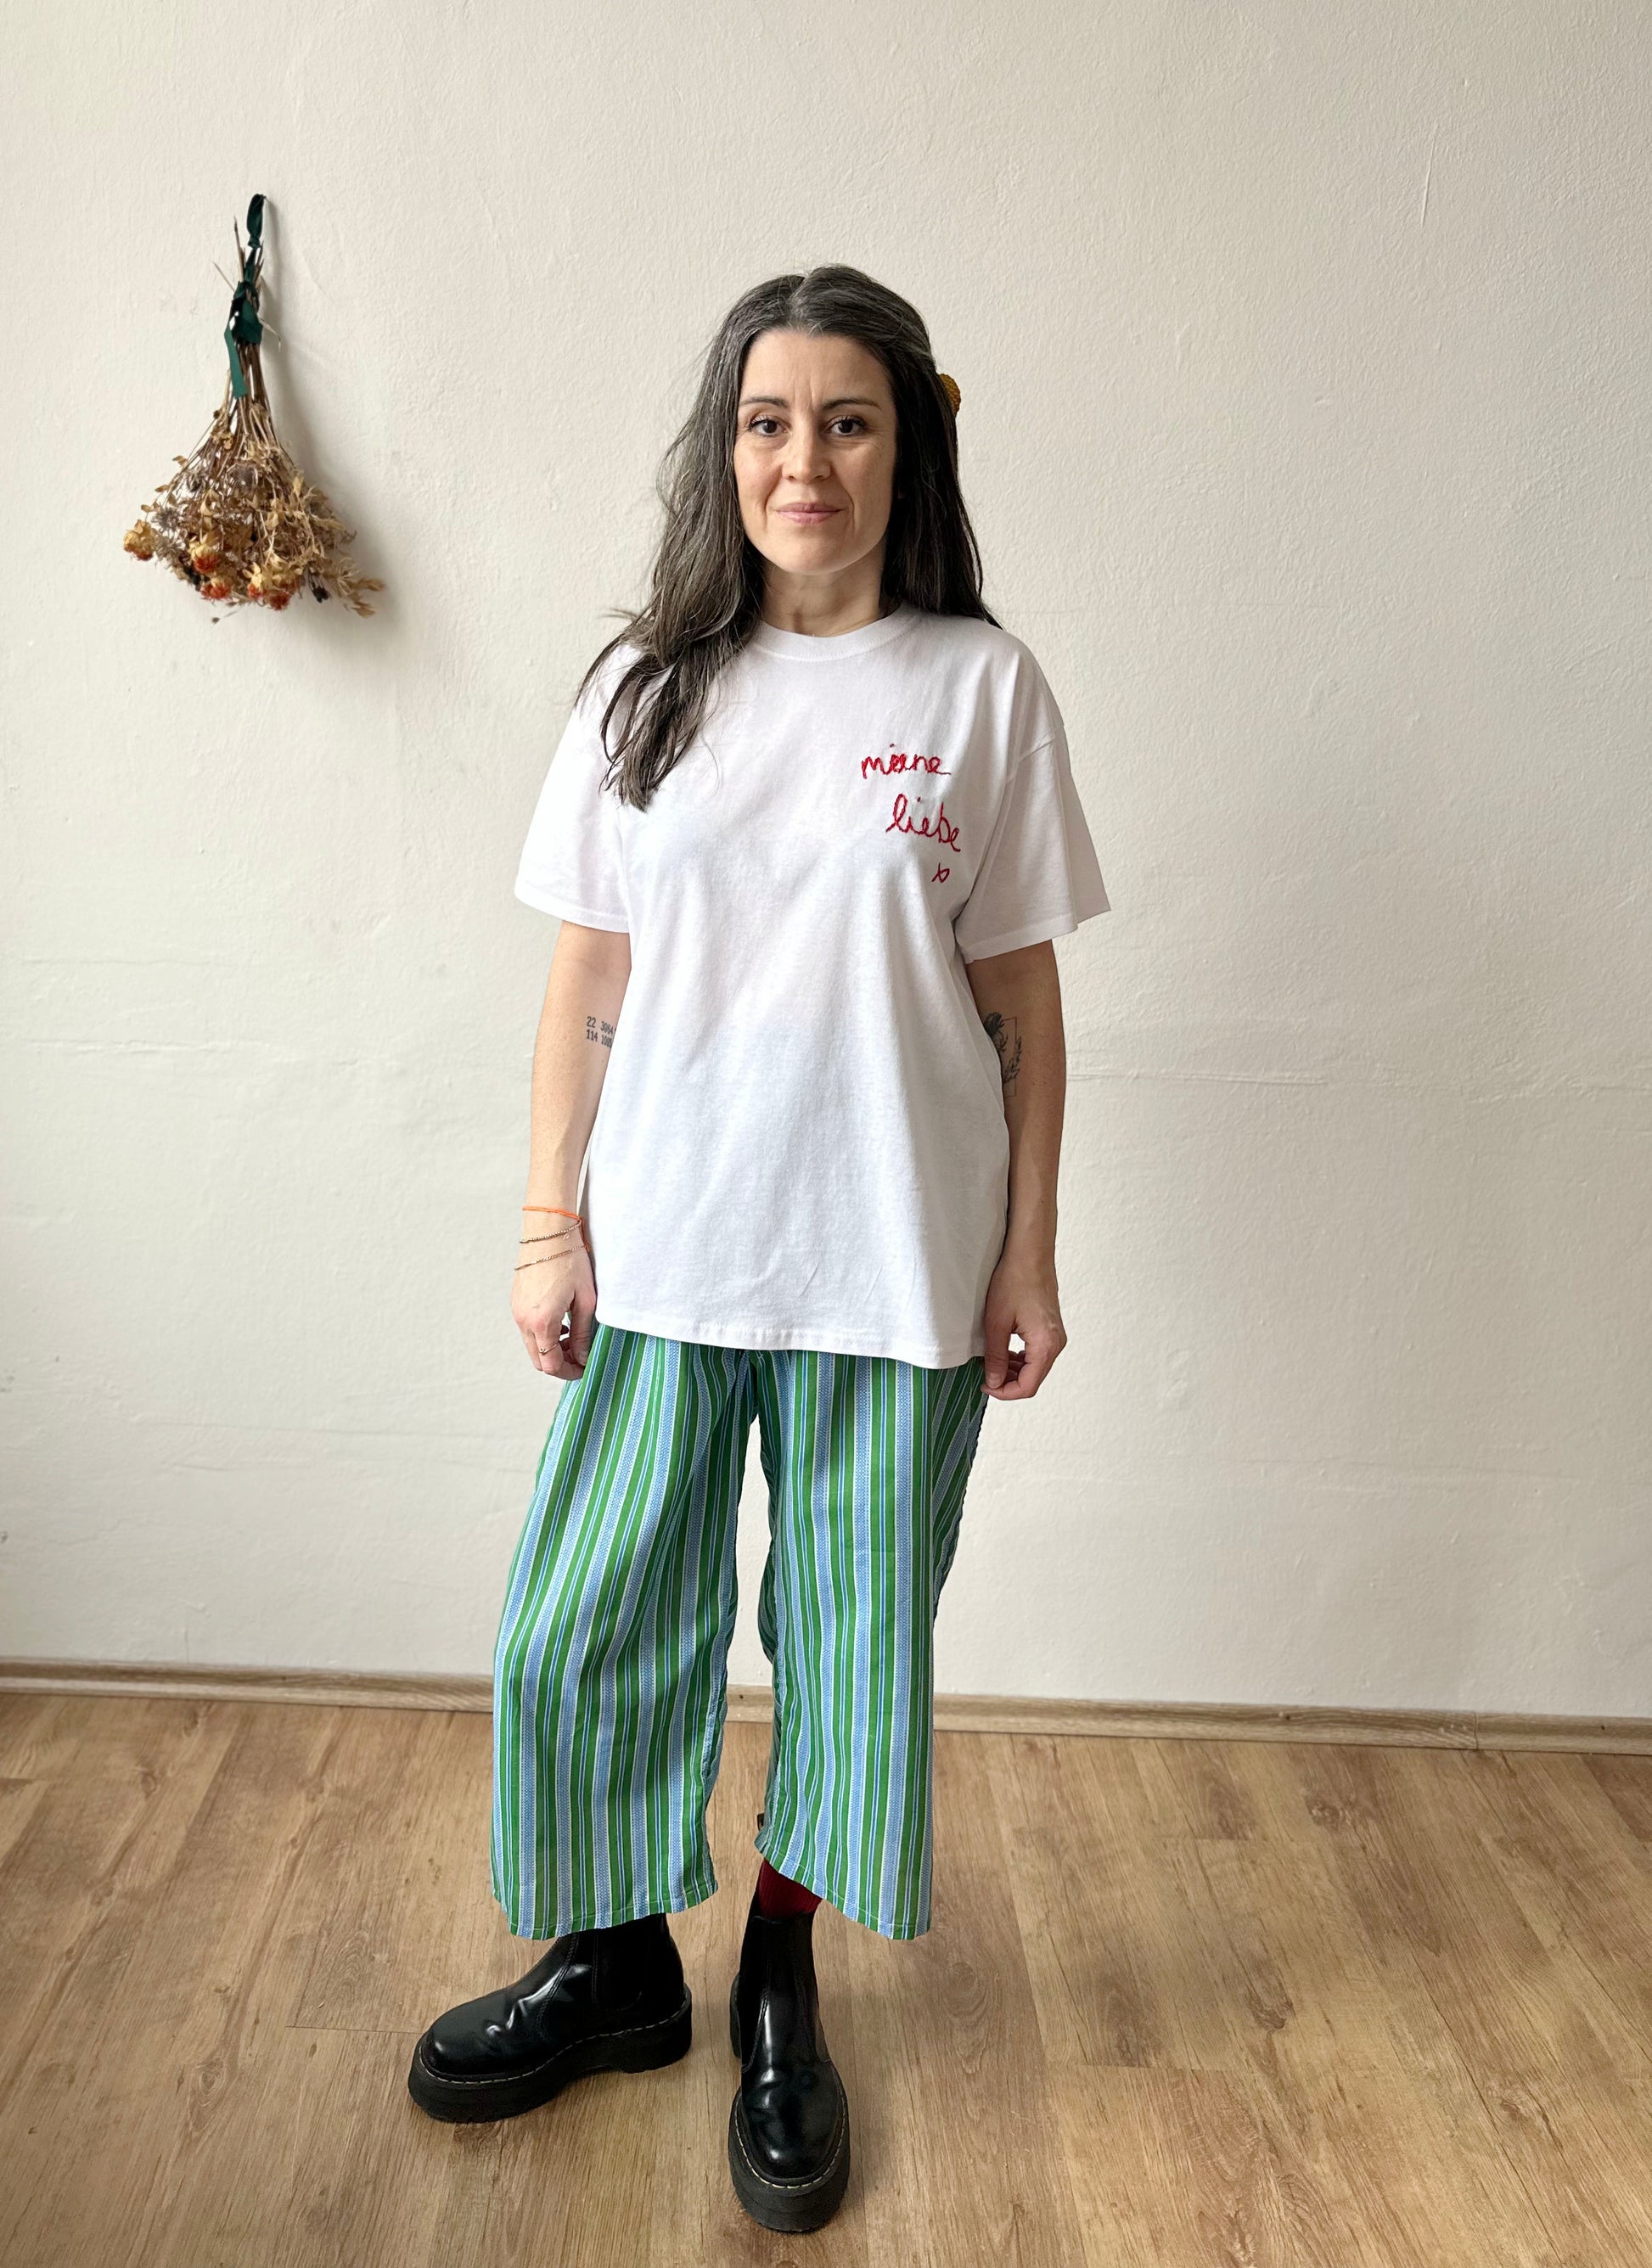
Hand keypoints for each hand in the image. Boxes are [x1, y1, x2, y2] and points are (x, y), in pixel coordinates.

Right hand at [512, 1231, 596, 1378]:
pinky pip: (527, 1329)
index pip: (551, 1365)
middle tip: (580, 1357)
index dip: (569, 1372)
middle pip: (538, 1360)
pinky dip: (542, 1334)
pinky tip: (560, 1323)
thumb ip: (582, 1334)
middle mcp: (524, 1320)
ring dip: (550, 1349)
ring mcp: (516, 1311)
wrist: (548, 1231)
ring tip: (572, 1338)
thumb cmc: (570, 1260)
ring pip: (532, 1345)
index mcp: (542, 1322)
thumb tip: (582, 1357)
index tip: (585, 1368)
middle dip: (559, 1364)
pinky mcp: (515, 1302)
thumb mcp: (585, 1301)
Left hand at [980, 1243, 1066, 1398]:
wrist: (1030, 1254)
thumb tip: (994, 1382)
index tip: (985, 1386)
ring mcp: (1056, 1337)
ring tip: (990, 1363)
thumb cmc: (1014, 1281)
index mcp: (1046, 1346)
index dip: (1004, 1392)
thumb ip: (995, 1357)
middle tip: (984, 1375)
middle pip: (1033, 1379)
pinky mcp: (1051, 1329)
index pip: (1027, 1386)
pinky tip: (1003, 1352)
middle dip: (1007, 1383)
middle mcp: (1056, 1344)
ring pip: (1035, 1368)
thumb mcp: (996, 1323)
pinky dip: (1020, 1359)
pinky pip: (1037, 1354)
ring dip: (1013, 1371)